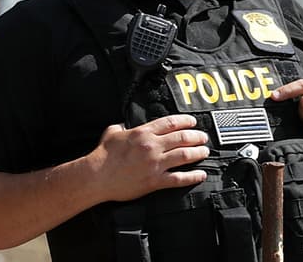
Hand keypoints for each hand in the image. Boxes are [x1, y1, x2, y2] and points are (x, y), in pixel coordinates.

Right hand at [89, 114, 209, 201]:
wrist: (97, 176)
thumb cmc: (103, 155)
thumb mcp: (112, 133)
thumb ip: (121, 127)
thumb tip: (123, 125)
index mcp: (143, 132)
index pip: (170, 123)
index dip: (185, 121)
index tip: (193, 122)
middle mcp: (152, 146)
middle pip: (182, 138)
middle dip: (196, 137)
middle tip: (203, 137)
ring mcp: (155, 164)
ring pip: (184, 156)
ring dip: (198, 153)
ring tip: (205, 151)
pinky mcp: (155, 181)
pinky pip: (179, 178)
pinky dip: (192, 176)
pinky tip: (201, 174)